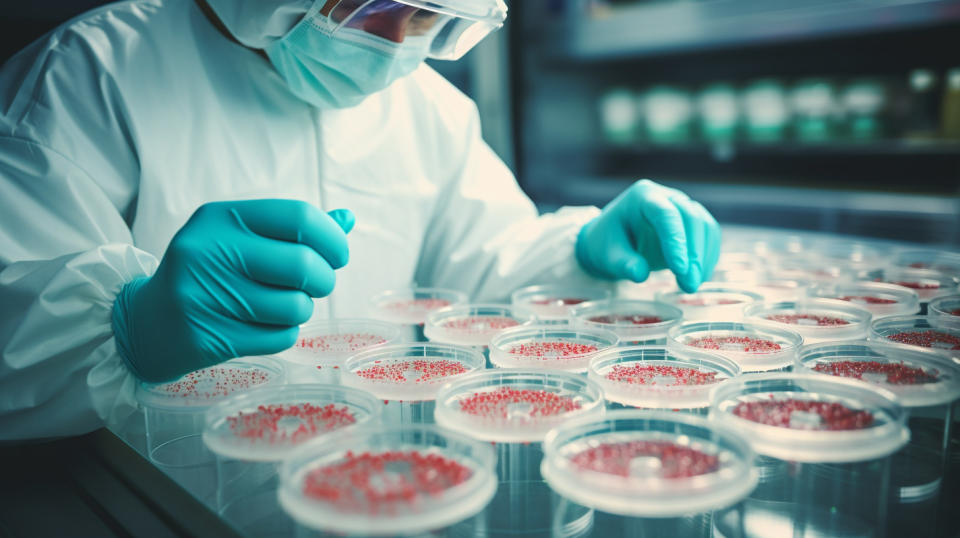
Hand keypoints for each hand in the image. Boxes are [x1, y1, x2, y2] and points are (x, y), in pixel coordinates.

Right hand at [112, 200, 353, 381]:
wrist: (146, 323)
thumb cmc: (209, 273)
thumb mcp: (242, 238)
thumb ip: (295, 230)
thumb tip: (347, 219)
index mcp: (221, 216)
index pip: (300, 217)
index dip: (332, 239)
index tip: (337, 256)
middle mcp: (209, 250)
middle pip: (303, 264)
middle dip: (323, 280)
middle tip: (315, 285)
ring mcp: (204, 295)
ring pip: (295, 307)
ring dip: (302, 310)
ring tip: (282, 306)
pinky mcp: (207, 336)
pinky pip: (280, 337)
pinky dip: (283, 334)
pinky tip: (261, 326)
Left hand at [576, 179, 719, 292]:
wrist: (613, 240)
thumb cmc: (608, 244)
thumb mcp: (607, 255)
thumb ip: (623, 264)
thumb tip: (640, 274)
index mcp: (642, 197)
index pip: (665, 214)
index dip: (675, 240)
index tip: (679, 268)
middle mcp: (666, 197)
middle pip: (691, 218)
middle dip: (693, 254)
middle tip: (689, 284)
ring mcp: (682, 207)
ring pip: (705, 226)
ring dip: (703, 258)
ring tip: (691, 285)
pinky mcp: (693, 222)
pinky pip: (709, 236)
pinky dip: (707, 258)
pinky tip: (697, 278)